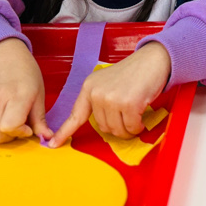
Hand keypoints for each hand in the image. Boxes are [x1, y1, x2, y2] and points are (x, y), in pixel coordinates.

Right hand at [0, 38, 51, 143]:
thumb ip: (40, 119)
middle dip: (8, 137)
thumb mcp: (38, 94)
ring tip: (7, 118)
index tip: (27, 127)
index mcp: (17, 96)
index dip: (19, 133)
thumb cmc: (25, 72)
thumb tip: (47, 138)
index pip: (9, 127)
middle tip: (18, 126)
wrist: (2, 53)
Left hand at [47, 41, 171, 146]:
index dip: (64, 132)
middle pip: (103, 127)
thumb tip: (101, 125)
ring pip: (117, 130)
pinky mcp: (128, 103)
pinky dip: (138, 126)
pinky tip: (142, 115)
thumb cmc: (133, 73)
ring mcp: (112, 98)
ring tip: (136, 113)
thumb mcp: (108, 83)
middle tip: (128, 114)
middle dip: (117, 126)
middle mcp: (97, 92)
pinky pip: (131, 127)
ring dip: (129, 128)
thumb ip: (99, 101)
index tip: (53, 144)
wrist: (153, 60)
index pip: (75, 114)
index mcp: (89, 87)